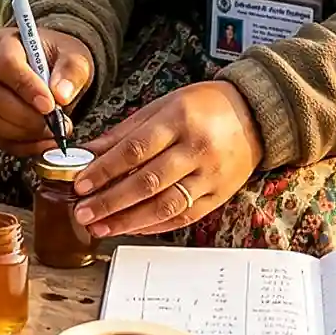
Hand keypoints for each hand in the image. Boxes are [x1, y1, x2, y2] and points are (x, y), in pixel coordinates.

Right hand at [0, 26, 92, 155]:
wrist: (52, 69)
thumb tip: (61, 95)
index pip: (6, 65)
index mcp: (4, 44)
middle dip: (28, 117)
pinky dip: (23, 146)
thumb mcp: (74, 56)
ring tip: (55, 132)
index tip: (50, 105)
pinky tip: (46, 142)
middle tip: (57, 123)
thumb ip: (71, 71)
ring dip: (26, 134)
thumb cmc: (60, 58)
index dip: (27, 87)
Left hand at [71, 82, 262, 237]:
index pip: (135, 150)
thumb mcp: (162, 106)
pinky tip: (131, 228)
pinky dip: (154, 226)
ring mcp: (210, 176)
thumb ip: (124, 132)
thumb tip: (88, 152)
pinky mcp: (219, 196)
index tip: (80, 184)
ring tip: (100, 227)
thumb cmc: (204, 107)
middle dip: (110, 201)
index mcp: (179, 120)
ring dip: (128, 221)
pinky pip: (184, 217)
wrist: (255, 114)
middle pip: (147, 182)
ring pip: (165, 206)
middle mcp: (196, 149)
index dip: (105, 170)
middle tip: (82, 213)